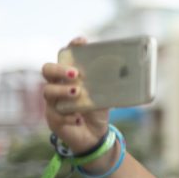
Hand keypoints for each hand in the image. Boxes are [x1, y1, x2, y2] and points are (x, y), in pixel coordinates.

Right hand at [40, 38, 109, 153]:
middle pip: (47, 70)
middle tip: (75, 74)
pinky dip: (69, 116)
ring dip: (63, 91)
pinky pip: (56, 114)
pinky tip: (79, 119)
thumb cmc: (97, 111)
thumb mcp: (105, 96)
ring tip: (78, 93)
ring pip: (48, 91)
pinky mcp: (53, 119)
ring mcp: (53, 102)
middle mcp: (57, 86)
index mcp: (69, 77)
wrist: (94, 136)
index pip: (65, 56)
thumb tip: (130, 73)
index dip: (71, 47)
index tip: (81, 41)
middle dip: (59, 70)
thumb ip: (110, 86)